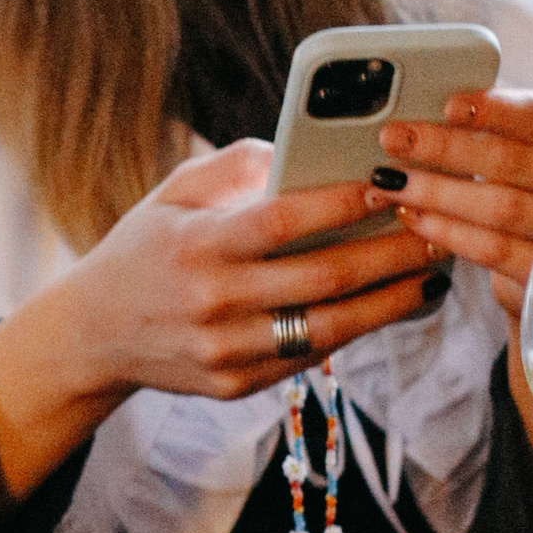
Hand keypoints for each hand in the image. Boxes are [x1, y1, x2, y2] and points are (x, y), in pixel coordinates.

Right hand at [0, 138, 459, 503]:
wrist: (94, 333)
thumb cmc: (147, 246)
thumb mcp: (176, 191)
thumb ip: (242, 164)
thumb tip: (312, 148)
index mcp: (200, 245)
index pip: (286, 221)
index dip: (344, 204)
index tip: (394, 185)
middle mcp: (215, 302)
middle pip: (324, 279)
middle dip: (391, 254)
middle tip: (438, 231)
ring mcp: (227, 351)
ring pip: (329, 329)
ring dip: (390, 302)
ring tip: (432, 276)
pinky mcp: (236, 385)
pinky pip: (309, 357)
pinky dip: (355, 330)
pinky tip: (389, 306)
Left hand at [365, 84, 532, 322]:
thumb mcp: (529, 150)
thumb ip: (493, 127)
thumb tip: (423, 103)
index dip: (493, 109)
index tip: (446, 105)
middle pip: (510, 161)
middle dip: (445, 149)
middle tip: (394, 139)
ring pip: (498, 207)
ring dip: (437, 193)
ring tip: (391, 182)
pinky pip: (492, 249)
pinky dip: (447, 232)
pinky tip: (414, 217)